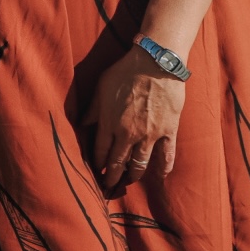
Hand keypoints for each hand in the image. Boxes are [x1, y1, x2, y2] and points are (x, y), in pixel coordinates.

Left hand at [88, 46, 183, 191]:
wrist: (156, 63)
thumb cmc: (125, 72)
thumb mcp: (101, 88)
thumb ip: (91, 109)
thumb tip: (81, 124)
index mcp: (109, 124)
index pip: (100, 152)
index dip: (98, 164)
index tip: (96, 171)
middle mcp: (128, 134)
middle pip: (118, 163)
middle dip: (112, 177)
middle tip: (109, 187)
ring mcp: (149, 135)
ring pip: (140, 164)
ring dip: (134, 176)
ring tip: (129, 181)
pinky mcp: (168, 131)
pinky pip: (167, 155)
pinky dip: (164, 168)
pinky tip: (160, 176)